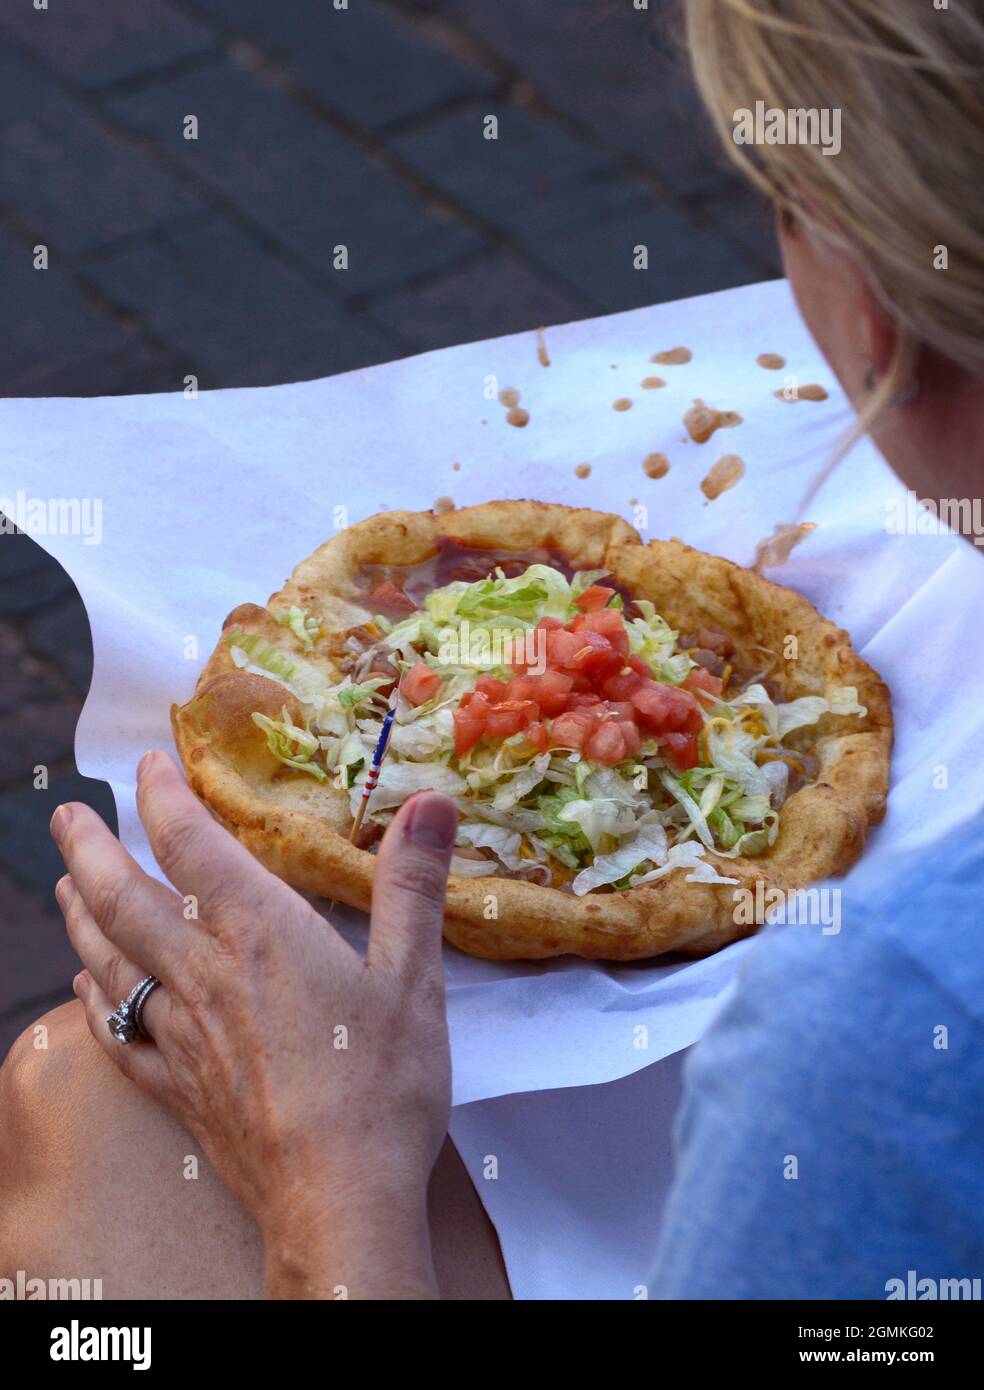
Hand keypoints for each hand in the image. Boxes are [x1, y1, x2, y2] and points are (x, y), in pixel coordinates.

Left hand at [51, 751, 457, 1299]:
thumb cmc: (380, 1086)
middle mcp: (204, 975)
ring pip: (107, 961)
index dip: (165, 797)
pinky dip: (93, 1001)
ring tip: (65, 882)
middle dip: (90, 848)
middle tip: (65, 813)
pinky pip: (115, 1035)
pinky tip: (84, 987)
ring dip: (79, 913)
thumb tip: (430, 802)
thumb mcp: (413, 978)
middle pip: (123, 899)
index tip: (151, 764)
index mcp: (259, 935)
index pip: (192, 845)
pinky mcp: (174, 1089)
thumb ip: (411, 885)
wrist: (337, 1200)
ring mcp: (180, 1036)